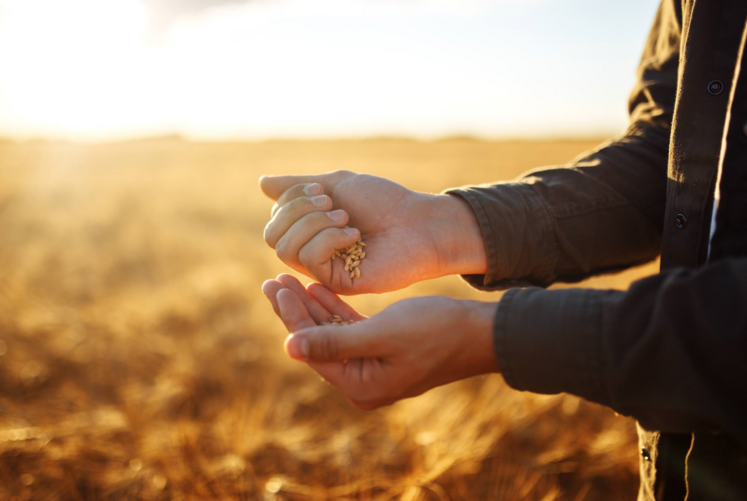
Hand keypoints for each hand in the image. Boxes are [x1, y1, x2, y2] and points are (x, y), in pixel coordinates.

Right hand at [259, 170, 485, 293]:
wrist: (419, 221)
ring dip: (313, 224)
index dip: (291, 201)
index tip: (322, 189)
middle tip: (331, 203)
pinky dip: (327, 239)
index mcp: (311, 230)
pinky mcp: (338, 283)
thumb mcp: (337, 184)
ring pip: (286, 249)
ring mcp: (325, 270)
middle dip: (298, 211)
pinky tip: (354, 235)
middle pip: (273, 236)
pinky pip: (309, 260)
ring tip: (345, 219)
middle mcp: (313, 252)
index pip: (275, 220)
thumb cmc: (384, 202)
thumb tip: (261, 183)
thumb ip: (299, 187)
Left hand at [262, 274, 498, 409]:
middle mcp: (363, 381)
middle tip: (272, 281)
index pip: (313, 350)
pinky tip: (317, 289)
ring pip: (331, 332)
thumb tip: (288, 348)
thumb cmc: (436, 331)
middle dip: (295, 310)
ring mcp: (373, 366)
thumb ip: (335, 341)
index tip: (275, 287)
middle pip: (317, 341)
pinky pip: (350, 328)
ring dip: (311, 306)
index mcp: (361, 386)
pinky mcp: (383, 349)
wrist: (479, 332)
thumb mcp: (383, 334)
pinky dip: (334, 309)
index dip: (292, 317)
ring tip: (287, 280)